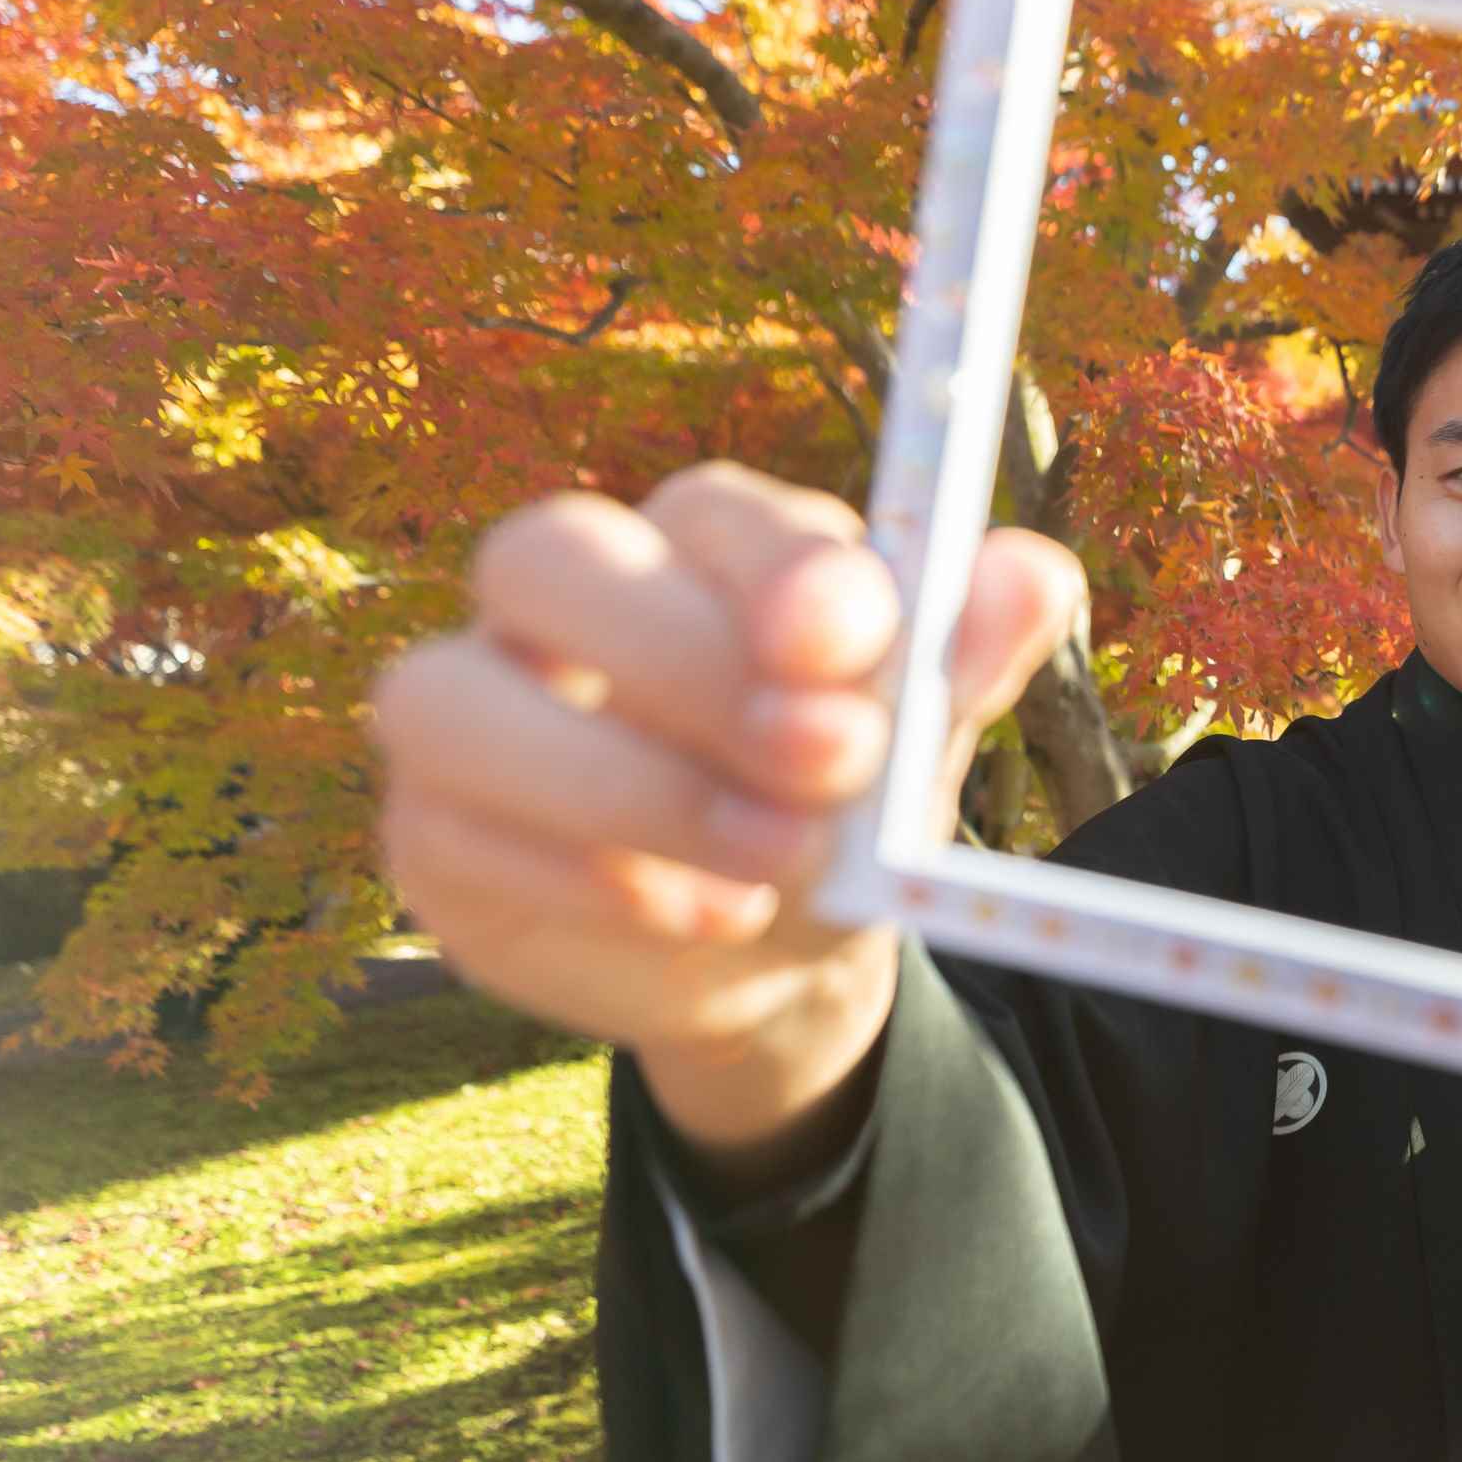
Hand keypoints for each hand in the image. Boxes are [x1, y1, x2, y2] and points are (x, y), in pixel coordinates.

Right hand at [371, 462, 1081, 1182]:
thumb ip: (965, 656)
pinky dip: (584, 883)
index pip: (711, 508)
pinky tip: (703, 919)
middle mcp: (561, 597)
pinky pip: (450, 835)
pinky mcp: (430, 832)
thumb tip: (1031, 576)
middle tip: (827, 762)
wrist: (782, 954)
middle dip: (688, 663)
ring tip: (777, 865)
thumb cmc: (850, 805)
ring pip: (455, 698)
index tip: (852, 642)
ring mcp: (469, 707)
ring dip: (631, 788)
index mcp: (699, 546)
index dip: (775, 565)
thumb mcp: (921, 740)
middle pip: (549, 559)